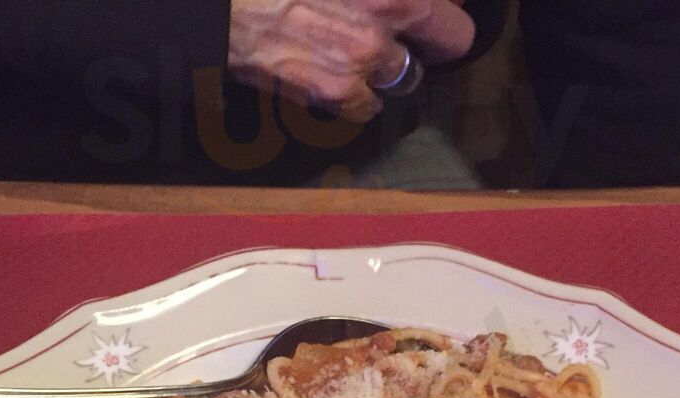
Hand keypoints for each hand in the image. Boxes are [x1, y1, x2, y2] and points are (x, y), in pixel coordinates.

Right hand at [228, 0, 474, 121]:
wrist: (225, 8)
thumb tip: (420, 1)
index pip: (455, 1)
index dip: (447, 3)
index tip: (441, 6)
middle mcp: (388, 12)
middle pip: (452, 40)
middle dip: (435, 36)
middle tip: (418, 34)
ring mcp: (366, 56)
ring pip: (407, 76)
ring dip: (390, 67)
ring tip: (358, 52)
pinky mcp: (340, 92)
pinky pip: (370, 105)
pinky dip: (356, 95)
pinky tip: (333, 74)